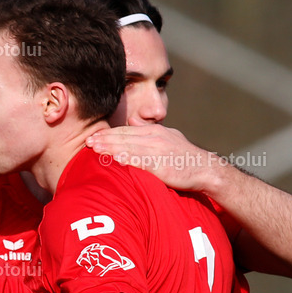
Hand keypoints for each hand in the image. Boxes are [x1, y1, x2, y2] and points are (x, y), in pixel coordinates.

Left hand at [86, 125, 226, 192]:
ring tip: (94, 149)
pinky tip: (114, 159)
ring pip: (129, 147)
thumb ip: (150, 132)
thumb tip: (134, 123)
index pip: (126, 131)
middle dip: (104, 139)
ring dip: (110, 147)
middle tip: (87, 141)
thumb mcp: (168, 138)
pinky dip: (126, 159)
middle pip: (124, 137)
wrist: (205, 169)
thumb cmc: (183, 157)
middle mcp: (155, 138)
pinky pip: (140, 161)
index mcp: (154, 132)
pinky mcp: (161, 165)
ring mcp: (158, 151)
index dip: (108, 133)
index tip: (93, 135)